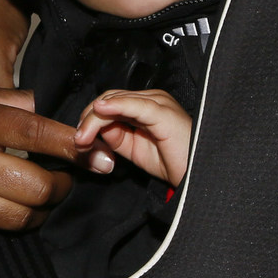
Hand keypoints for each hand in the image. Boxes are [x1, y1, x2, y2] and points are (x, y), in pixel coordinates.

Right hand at [0, 72, 83, 261]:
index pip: (38, 135)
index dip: (75, 147)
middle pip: (37, 189)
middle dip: (61, 187)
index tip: (96, 155)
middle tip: (63, 180)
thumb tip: (43, 109)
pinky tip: (4, 222)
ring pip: (17, 220)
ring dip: (37, 213)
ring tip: (36, 200)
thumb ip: (0, 100)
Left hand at [74, 89, 194, 187]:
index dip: (90, 118)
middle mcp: (152, 99)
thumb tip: (96, 130)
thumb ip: (116, 138)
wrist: (199, 179)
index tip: (79, 140)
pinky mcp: (163, 112)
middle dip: (88, 119)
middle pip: (109, 99)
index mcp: (145, 106)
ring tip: (83, 138)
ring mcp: (159, 103)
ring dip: (94, 119)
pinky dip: (116, 106)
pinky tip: (101, 111)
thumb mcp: (135, 151)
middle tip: (79, 142)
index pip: (109, 102)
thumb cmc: (175, 164)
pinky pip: (135, 105)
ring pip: (116, 101)